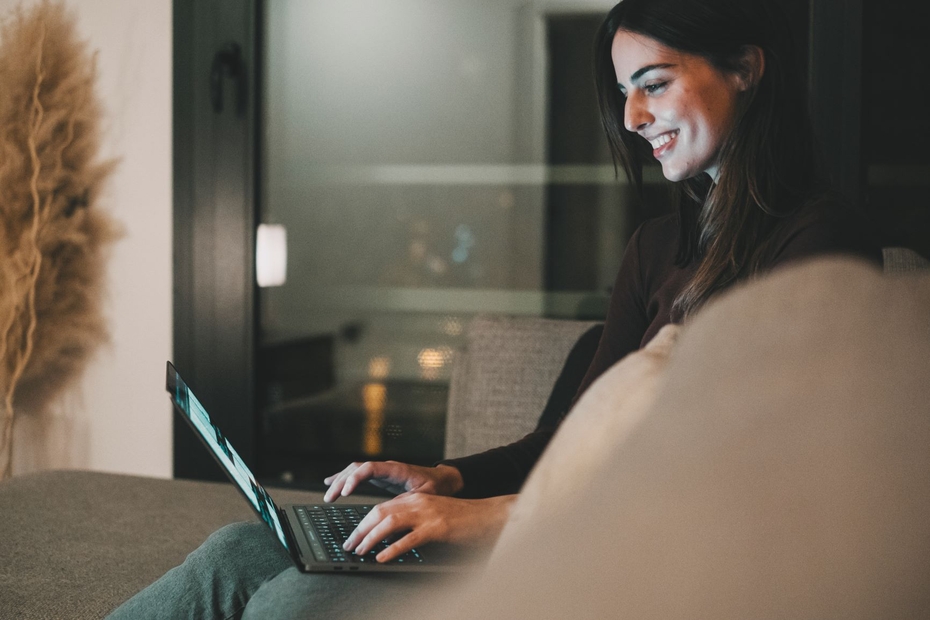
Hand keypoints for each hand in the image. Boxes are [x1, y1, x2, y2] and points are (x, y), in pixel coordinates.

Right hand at [323, 461, 463, 501]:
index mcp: (396, 470)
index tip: (345, 491)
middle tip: (330, 497)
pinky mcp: (380, 477)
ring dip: (340, 481)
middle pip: (357, 468)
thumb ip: (407, 502)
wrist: (444, 480)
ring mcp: (382, 471)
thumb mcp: (424, 496)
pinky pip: (358, 474)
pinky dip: (344, 479)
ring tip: (328, 495)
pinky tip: (331, 483)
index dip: (355, 478)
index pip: (369, 468)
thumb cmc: (436, 487)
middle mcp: (386, 467)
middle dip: (341, 482)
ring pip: (355, 470)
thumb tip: (390, 514)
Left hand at [343, 493, 515, 562]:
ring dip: (371, 537)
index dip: (364, 522)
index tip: (353, 536)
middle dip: (360, 529)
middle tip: (349, 545)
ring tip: (361, 550)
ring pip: (390, 522)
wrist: (489, 515)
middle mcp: (418, 501)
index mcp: (415, 497)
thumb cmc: (462, 519)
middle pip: (380, 512)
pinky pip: (409, 538)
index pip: (381, 507)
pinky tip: (383, 557)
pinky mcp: (438, 527)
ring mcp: (428, 513)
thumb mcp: (432, 513)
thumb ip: (412, 519)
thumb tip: (388, 535)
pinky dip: (393, 548)